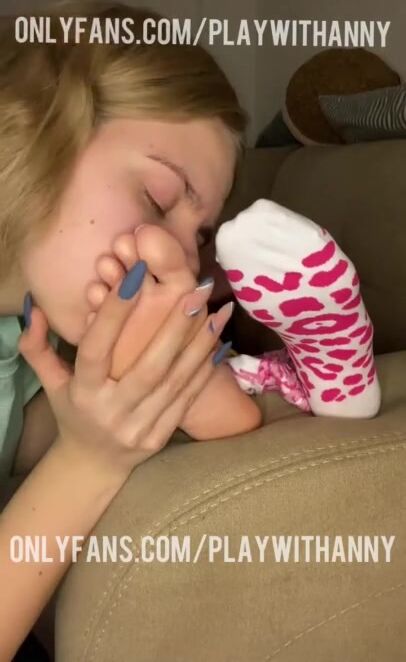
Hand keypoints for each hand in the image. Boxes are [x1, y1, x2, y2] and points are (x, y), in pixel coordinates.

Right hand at [18, 266, 229, 478]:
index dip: (114, 314)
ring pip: (174, 382)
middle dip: (174, 327)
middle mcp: (111, 411)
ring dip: (199, 345)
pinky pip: (186, 399)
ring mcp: (139, 428)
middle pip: (147, 368)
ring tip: (218, 312)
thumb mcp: (51, 382)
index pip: (96, 350)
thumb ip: (37, 346)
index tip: (135, 276)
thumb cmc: (73, 412)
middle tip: (195, 291)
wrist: (93, 464)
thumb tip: (34, 306)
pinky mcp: (160, 437)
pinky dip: (205, 371)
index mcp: (82, 392)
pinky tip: (220, 343)